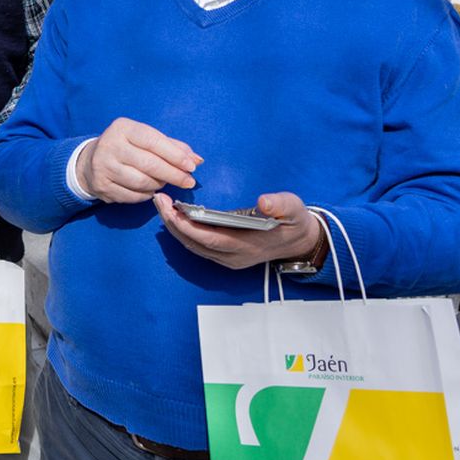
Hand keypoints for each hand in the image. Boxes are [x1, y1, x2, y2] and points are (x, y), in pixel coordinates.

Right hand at [78, 118, 201, 202]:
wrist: (89, 162)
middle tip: (188, 181)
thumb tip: (197, 159)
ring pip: (142, 182)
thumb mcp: (145, 139)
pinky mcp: (101, 185)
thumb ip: (172, 146)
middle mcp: (109, 145)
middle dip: (173, 174)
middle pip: (149, 164)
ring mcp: (103, 167)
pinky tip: (149, 189)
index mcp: (122, 128)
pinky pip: (133, 196)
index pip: (153, 141)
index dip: (175, 155)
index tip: (191, 166)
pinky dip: (146, 195)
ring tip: (164, 182)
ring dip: (159, 185)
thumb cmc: (126, 147)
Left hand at [153, 191, 320, 269]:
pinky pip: (197, 245)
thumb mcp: (293, 208)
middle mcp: (233, 256)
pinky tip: (174, 214)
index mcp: (247, 246)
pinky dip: (183, 231)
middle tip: (159, 200)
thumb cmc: (294, 222)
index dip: (189, 227)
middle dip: (173, 223)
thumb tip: (264, 202)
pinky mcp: (224, 255)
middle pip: (195, 243)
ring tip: (161, 204)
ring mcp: (227, 258)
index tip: (173, 210)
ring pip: (193, 246)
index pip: (211, 239)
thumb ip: (280, 204)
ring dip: (174, 227)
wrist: (299, 241)